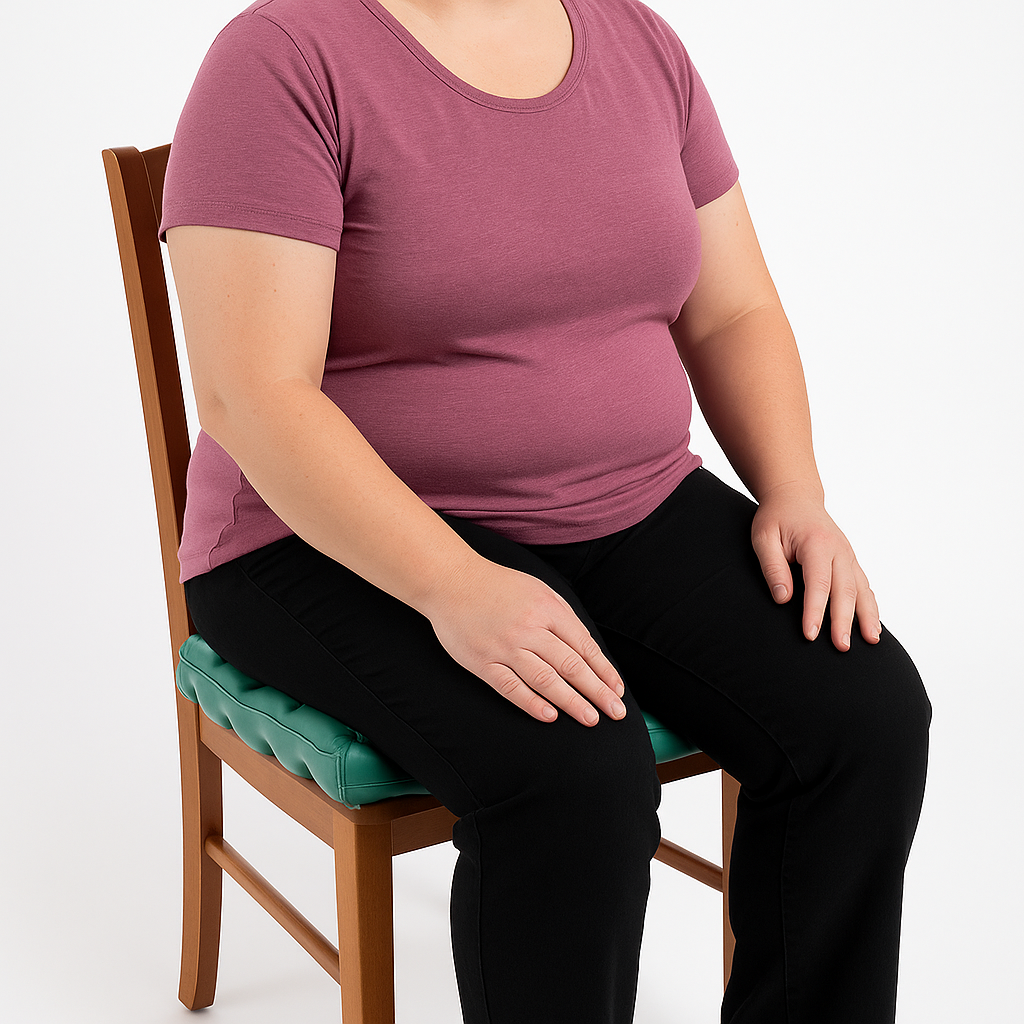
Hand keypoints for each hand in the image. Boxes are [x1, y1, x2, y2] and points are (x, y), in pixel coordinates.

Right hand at [425, 557, 626, 725]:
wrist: (451, 580)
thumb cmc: (498, 585)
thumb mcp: (539, 589)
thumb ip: (563, 616)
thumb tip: (587, 648)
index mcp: (547, 609)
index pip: (584, 646)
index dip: (604, 671)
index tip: (617, 690)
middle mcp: (529, 628)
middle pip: (571, 665)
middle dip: (597, 691)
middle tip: (615, 712)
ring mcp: (505, 646)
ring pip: (545, 679)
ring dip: (571, 701)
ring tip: (590, 718)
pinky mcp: (482, 661)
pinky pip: (510, 686)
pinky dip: (531, 703)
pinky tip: (549, 716)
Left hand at [750, 483, 881, 649]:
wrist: (795, 497)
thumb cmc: (776, 518)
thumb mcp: (763, 538)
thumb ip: (772, 567)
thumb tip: (782, 598)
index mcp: (816, 543)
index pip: (818, 583)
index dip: (815, 611)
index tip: (810, 634)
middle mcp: (839, 550)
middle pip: (845, 590)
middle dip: (844, 621)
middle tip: (841, 647)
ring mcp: (848, 555)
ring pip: (862, 589)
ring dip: (867, 616)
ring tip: (870, 641)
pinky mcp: (850, 561)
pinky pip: (864, 585)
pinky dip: (871, 606)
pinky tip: (872, 626)